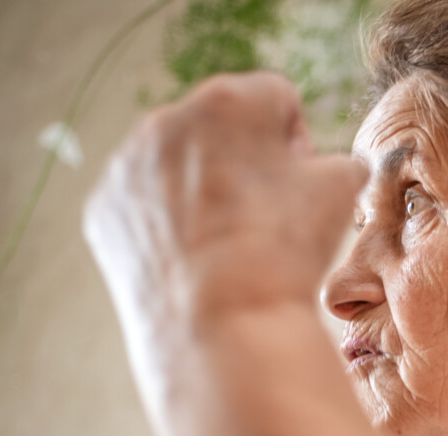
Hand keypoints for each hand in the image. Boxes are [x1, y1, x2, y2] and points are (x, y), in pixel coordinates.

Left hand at [84, 72, 365, 332]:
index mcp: (228, 100)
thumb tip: (333, 169)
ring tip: (232, 244)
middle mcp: (166, 120)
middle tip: (267, 216)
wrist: (225, 324)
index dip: (297, 142)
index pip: (276, 99)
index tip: (300, 184)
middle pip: (220, 129)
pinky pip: (146, 206)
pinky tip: (197, 261)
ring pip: (178, 166)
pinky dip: (170, 226)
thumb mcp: (343, 191)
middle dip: (244, 162)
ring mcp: (127, 166)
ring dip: (205, 191)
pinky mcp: (105, 210)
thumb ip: (341, 161)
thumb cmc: (286, 248)